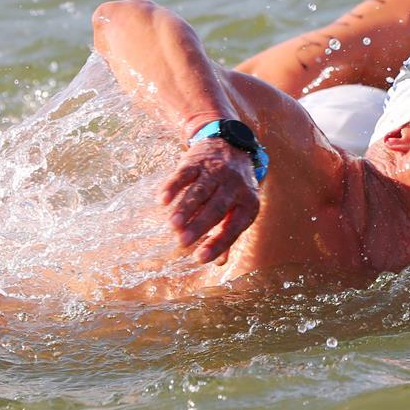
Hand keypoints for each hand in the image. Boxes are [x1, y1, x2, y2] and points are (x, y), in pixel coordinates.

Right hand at [157, 138, 260, 263]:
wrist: (231, 146)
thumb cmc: (233, 188)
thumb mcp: (239, 208)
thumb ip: (228, 233)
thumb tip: (218, 263)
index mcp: (248, 203)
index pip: (234, 227)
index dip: (218, 244)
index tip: (200, 259)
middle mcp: (235, 186)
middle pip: (217, 208)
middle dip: (199, 225)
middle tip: (183, 242)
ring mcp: (216, 172)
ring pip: (200, 191)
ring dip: (185, 208)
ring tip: (172, 225)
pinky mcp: (198, 161)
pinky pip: (185, 174)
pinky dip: (173, 187)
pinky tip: (162, 201)